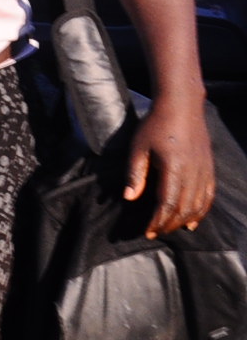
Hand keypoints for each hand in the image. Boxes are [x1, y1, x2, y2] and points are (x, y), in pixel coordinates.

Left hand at [125, 95, 215, 237]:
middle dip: (169, 224)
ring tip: (170, 229)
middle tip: (155, 233)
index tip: (147, 232)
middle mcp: (193, 172)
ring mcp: (204, 170)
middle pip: (184, 207)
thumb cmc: (156, 125)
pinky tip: (192, 221)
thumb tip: (129, 198)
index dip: (158, 221)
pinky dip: (202, 211)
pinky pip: (209, 195)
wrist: (182, 106)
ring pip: (199, 204)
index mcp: (175, 168)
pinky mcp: (209, 168)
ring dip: (184, 220)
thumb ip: (135, 174)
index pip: (168, 203)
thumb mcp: (138, 148)